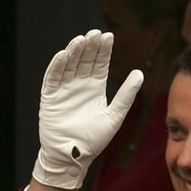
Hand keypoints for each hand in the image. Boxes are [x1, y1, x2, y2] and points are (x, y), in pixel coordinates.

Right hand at [33, 30, 142, 189]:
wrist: (73, 157)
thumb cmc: (94, 140)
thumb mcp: (115, 115)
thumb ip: (126, 95)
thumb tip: (140, 73)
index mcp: (94, 88)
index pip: (99, 64)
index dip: (103, 50)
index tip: (108, 36)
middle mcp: (79, 86)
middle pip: (84, 61)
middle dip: (89, 47)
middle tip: (95, 33)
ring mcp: (64, 91)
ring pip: (68, 66)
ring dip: (73, 52)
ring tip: (80, 40)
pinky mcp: (50, 98)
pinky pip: (52, 79)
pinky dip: (56, 67)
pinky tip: (63, 55)